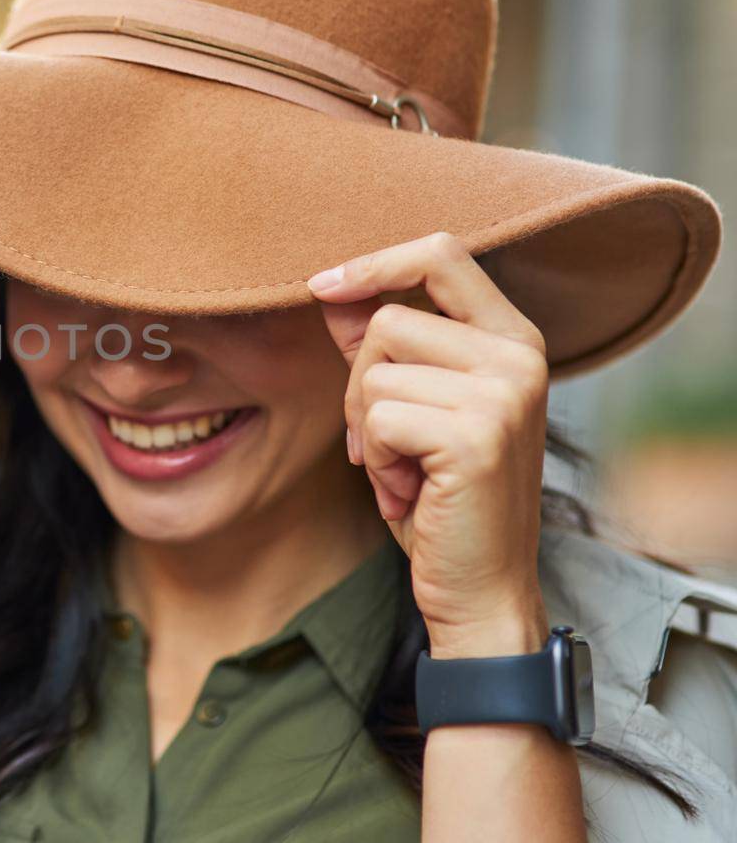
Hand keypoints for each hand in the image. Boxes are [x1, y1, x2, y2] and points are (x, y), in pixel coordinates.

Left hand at [306, 232, 551, 656]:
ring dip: (367, 428)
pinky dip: (374, 459)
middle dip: (358, 384)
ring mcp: (504, 393)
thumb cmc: (441, 498)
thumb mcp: (413, 410)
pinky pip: (378, 417)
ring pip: (375, 371)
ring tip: (405, 470)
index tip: (323, 286)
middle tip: (383, 442)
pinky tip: (410, 491)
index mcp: (514, 340)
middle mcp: (520, 357)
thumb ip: (383, 348)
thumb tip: (333, 291)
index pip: (442, 254)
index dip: (375, 263)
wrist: (481, 588)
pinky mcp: (476, 435)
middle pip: (387, 320)